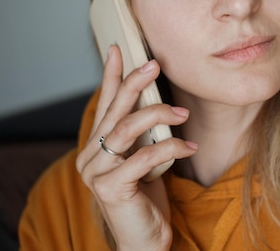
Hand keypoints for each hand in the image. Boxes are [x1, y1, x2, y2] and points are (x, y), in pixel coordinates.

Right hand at [76, 45, 197, 249]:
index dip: (112, 75)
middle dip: (135, 83)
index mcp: (97, 146)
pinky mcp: (111, 188)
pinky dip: (170, 148)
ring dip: (158, 115)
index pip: (105, 104)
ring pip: (126, 129)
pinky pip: (143, 157)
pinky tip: (189, 148)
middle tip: (154, 64)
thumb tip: (158, 104)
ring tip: (183, 113)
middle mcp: (90, 156)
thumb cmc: (145, 198)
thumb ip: (143, 136)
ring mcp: (96, 173)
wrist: (144, 242)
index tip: (118, 48)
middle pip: (114, 110)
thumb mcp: (144, 160)